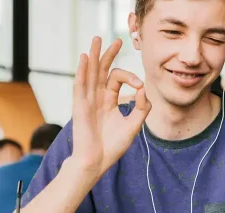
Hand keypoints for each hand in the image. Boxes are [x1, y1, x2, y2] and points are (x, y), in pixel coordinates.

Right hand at [70, 36, 150, 176]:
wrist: (97, 162)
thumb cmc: (113, 146)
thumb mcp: (134, 126)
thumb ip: (142, 108)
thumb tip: (144, 89)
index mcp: (109, 101)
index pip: (118, 80)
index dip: (131, 78)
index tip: (140, 86)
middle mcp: (97, 98)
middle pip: (102, 71)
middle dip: (109, 54)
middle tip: (117, 40)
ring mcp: (87, 100)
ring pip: (91, 73)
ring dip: (94, 56)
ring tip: (97, 39)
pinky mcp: (80, 106)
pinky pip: (81, 85)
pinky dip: (83, 70)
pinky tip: (86, 57)